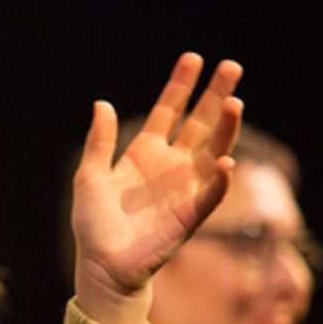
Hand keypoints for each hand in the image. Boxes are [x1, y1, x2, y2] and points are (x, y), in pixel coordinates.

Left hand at [71, 52, 242, 323]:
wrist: (101, 265)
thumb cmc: (93, 223)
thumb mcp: (89, 176)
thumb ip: (99, 142)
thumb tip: (101, 103)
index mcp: (144, 153)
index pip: (167, 112)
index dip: (180, 86)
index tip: (193, 59)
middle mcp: (169, 165)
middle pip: (198, 123)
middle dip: (214, 96)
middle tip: (231, 66)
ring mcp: (183, 188)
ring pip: (212, 151)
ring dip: (225, 128)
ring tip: (234, 102)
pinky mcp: (189, 215)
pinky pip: (210, 195)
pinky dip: (219, 181)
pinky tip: (227, 161)